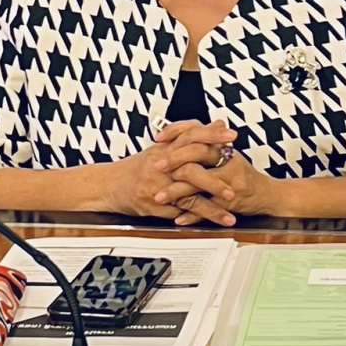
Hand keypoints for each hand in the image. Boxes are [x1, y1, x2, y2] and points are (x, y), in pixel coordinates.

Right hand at [105, 119, 238, 225]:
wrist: (110, 184)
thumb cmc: (139, 167)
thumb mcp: (164, 147)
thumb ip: (192, 135)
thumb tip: (217, 123)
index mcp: (166, 148)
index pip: (191, 136)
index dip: (212, 135)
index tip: (231, 136)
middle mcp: (163, 165)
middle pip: (191, 168)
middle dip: (215, 178)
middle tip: (235, 186)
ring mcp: (159, 186)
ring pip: (188, 195)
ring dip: (212, 207)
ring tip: (230, 213)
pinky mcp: (155, 204)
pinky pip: (179, 212)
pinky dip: (197, 217)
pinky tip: (213, 221)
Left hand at [153, 120, 277, 225]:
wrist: (269, 195)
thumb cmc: (246, 176)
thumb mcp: (228, 155)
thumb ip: (209, 143)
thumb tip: (187, 131)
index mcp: (223, 148)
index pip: (197, 133)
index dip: (177, 133)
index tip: (159, 139)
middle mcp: (227, 162)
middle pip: (196, 155)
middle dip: (173, 161)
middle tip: (157, 167)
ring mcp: (229, 182)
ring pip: (199, 184)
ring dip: (176, 192)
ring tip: (160, 197)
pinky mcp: (230, 202)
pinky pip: (208, 208)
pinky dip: (192, 214)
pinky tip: (178, 217)